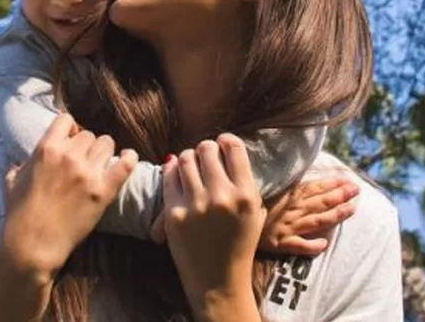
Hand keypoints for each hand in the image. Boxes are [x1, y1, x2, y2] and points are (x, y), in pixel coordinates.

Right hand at [0, 113, 137, 280]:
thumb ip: (20, 164)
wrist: (33, 245)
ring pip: (107, 144)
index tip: (70, 139)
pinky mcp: (104, 191)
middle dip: (86, 145)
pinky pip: (126, 164)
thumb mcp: (12, 181)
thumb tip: (21, 160)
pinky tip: (128, 157)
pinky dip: (129, 158)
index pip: (66, 120)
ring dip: (103, 153)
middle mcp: (69, 156)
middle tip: (83, 160)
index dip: (69, 129)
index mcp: (46, 149)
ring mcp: (88, 173)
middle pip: (89, 134)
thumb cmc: (19, 215)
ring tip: (99, 164)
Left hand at [162, 134, 264, 318]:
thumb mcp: (255, 212)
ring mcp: (196, 205)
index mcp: (246, 194)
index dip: (225, 140)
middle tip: (205, 157)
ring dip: (188, 158)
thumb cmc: (239, 245)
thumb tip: (226, 150)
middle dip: (205, 149)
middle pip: (206, 149)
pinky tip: (177, 174)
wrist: (218, 282)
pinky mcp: (174, 214)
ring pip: (185, 158)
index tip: (222, 144)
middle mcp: (222, 196)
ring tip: (191, 167)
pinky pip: (169, 177)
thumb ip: (244, 181)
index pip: (233, 146)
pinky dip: (173, 171)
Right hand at [258, 178, 357, 255]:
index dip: (332, 184)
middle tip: (356, 190)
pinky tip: (324, 244)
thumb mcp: (264, 187)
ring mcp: (288, 227)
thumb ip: (282, 184)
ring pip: (317, 220)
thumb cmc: (248, 202)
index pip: (314, 187)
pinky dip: (311, 245)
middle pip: (320, 202)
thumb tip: (298, 175)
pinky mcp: (280, 243)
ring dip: (335, 215)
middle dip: (340, 195)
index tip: (348, 180)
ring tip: (352, 209)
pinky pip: (299, 245)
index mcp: (288, 195)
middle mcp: (292, 210)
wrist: (230, 223)